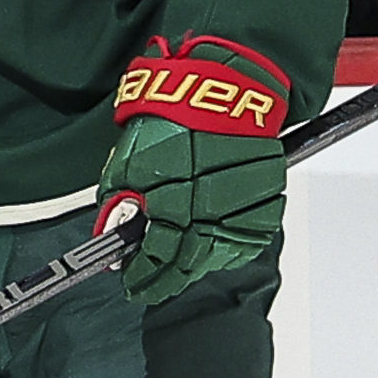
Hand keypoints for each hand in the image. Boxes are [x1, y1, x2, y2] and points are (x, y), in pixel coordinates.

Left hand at [96, 34, 292, 303]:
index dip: (141, 276)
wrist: (224, 91)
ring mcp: (242, 211)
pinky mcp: (266, 206)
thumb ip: (119, 203)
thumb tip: (111, 236)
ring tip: (175, 269)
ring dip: (194, 266)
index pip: (155, 256)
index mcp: (172, 199)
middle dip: (165, 280)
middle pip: (188, 264)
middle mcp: (210, 210)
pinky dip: (222, 250)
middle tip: (149, 286)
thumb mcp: (129, 160)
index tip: (131, 283)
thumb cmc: (174, 119)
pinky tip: (205, 249)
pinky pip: (242, 242)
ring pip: (216, 257)